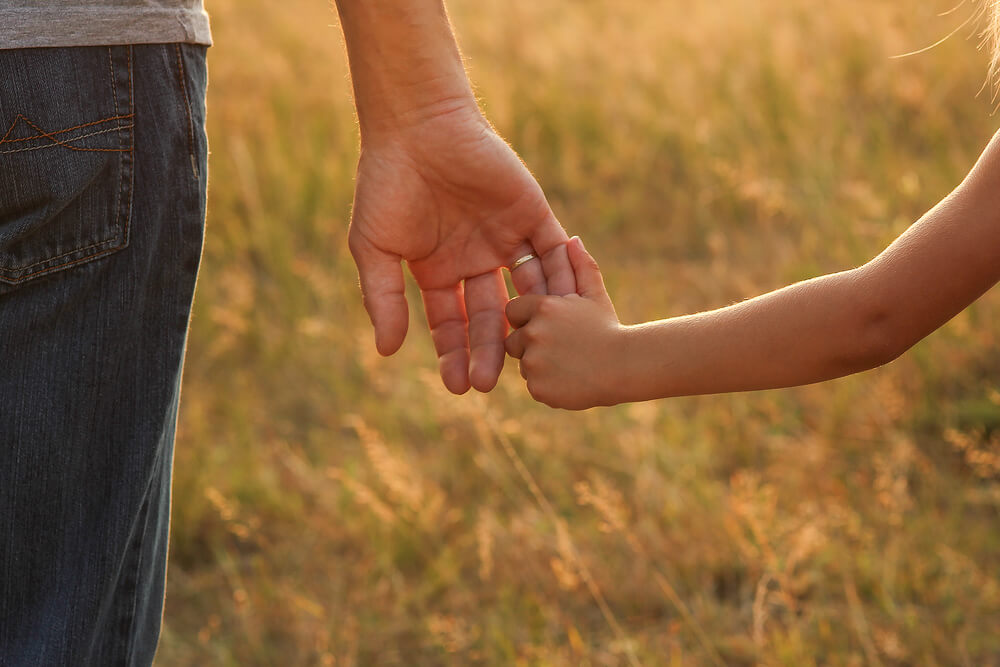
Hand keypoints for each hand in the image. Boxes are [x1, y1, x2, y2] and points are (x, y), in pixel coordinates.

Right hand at [348, 103, 576, 393]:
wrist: (416, 127)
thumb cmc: (386, 185)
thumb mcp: (375, 248)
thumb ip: (383, 299)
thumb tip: (387, 352)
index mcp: (438, 271)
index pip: (451, 323)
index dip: (453, 354)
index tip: (456, 386)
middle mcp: (474, 260)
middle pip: (489, 316)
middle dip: (488, 349)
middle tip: (488, 382)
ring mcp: (505, 238)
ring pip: (525, 291)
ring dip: (528, 322)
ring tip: (527, 351)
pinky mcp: (532, 214)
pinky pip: (553, 252)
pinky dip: (561, 278)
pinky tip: (560, 310)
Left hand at [504, 237, 624, 409]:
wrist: (627, 367)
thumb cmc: (610, 328)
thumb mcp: (595, 295)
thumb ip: (581, 267)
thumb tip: (572, 240)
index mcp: (543, 307)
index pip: (514, 311)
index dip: (529, 319)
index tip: (549, 326)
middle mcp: (534, 333)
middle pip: (514, 341)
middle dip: (531, 345)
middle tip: (562, 348)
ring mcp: (534, 362)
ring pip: (524, 365)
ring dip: (540, 366)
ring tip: (570, 364)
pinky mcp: (538, 388)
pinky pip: (534, 386)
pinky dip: (548, 386)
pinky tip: (572, 379)